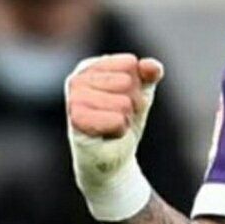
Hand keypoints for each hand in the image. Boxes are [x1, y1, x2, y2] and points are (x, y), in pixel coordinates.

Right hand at [65, 52, 162, 220]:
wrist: (113, 159)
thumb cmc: (124, 122)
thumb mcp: (141, 94)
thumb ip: (148, 75)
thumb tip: (151, 66)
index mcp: (90, 67)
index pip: (129, 64)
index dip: (137, 86)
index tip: (126, 100)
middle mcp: (76, 79)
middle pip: (126, 82)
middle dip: (132, 103)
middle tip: (120, 117)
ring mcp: (73, 99)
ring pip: (123, 102)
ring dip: (126, 118)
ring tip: (114, 126)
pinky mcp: (76, 121)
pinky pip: (116, 119)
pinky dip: (120, 130)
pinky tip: (109, 134)